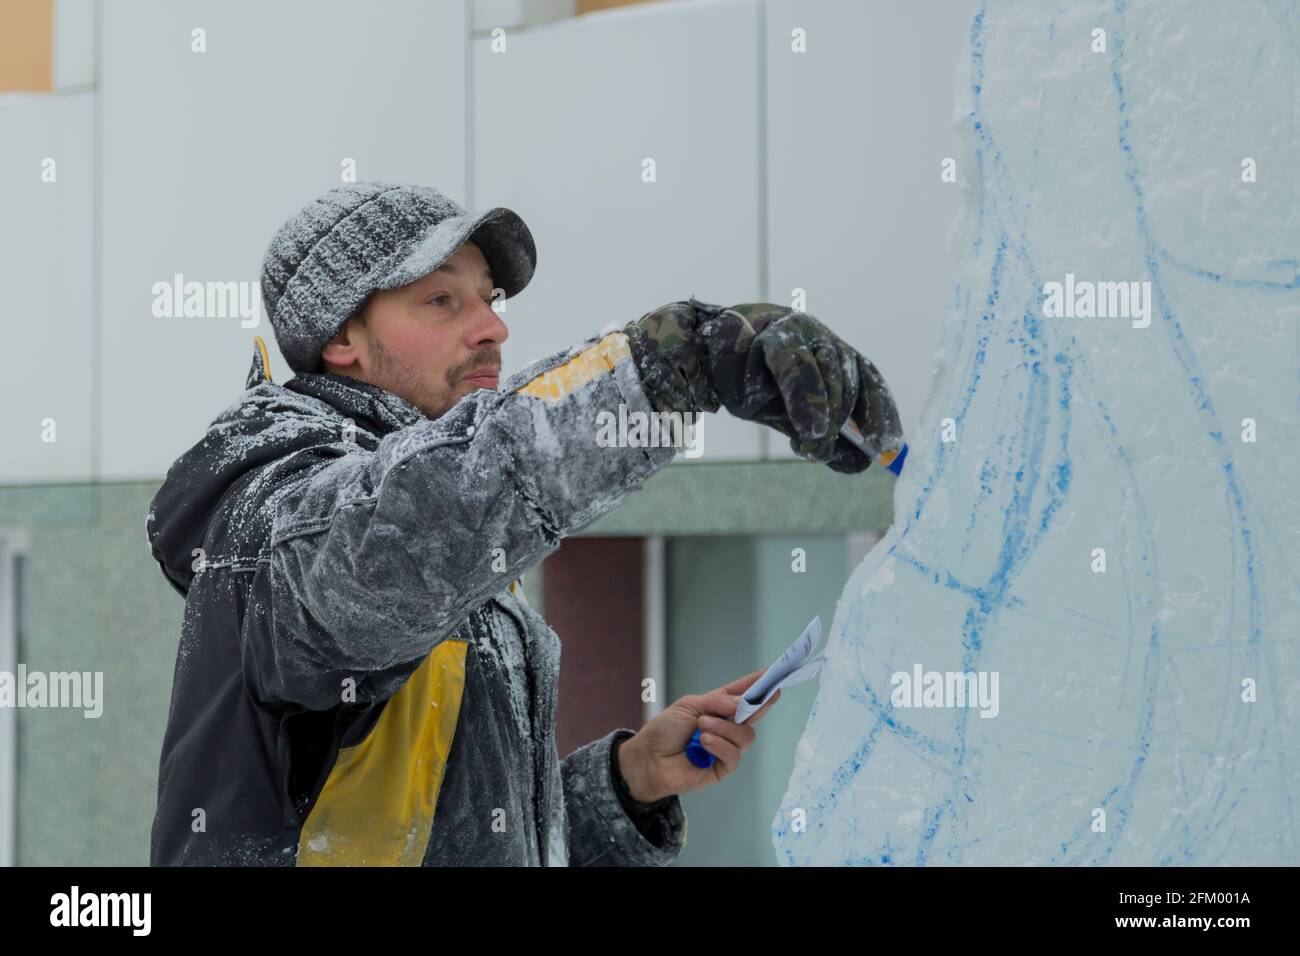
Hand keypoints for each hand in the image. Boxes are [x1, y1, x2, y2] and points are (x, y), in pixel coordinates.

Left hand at [616, 669, 781, 801]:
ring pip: (746, 735)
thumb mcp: (689, 706)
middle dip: (753, 706)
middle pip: (753, 715)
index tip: (773, 675)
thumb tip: (743, 703)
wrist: (647, 759)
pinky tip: (704, 743)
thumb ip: (717, 703)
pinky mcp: (722, 768)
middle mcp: (725, 727)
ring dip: (724, 729)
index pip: (742, 695)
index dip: (758, 686)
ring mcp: (725, 747)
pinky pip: (734, 755)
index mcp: (717, 707)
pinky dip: (720, 745)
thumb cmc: (664, 730)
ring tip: (702, 727)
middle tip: (745, 702)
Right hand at [624, 299, 903, 473]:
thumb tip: (862, 463)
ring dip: (813, 410)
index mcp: (830, 349)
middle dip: (836, 418)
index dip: (879, 412)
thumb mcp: (792, 419)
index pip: (867, 377)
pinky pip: (774, 364)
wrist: (693, 361)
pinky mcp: (748, 330)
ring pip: (812, 365)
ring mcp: (781, 327)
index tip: (885, 448)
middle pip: (842, 372)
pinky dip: (784, 395)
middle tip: (818, 452)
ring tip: (806, 445)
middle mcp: (812, 332)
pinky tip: (781, 417)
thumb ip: (825, 438)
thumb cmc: (749, 387)